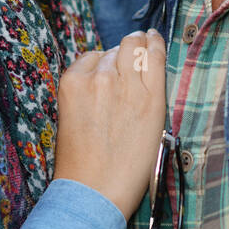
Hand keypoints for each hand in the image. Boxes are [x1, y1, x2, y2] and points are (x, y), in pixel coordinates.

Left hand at [53, 30, 166, 218]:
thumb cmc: (127, 167)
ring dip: (111, 60)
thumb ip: (151, 91)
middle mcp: (127, 83)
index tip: (150, 39)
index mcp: (153, 97)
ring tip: (108, 80)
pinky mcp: (73, 82)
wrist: (94, 190)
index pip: (155, 51)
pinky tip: (92, 84)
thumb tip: (144, 64)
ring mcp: (99, 81)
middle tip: (131, 47)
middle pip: (131, 44)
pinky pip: (86, 60)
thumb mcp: (155, 126)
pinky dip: (90, 67)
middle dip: (133, 44)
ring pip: (108, 52)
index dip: (152, 41)